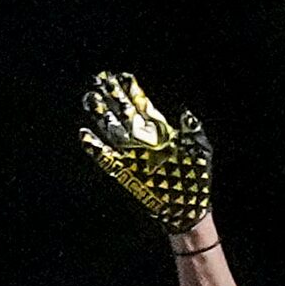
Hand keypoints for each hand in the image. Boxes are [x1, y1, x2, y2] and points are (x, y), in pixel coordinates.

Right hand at [79, 72, 211, 234]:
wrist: (187, 208)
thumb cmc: (197, 179)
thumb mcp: (200, 149)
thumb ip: (192, 130)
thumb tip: (186, 113)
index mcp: (160, 129)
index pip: (141, 104)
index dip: (131, 90)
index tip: (122, 76)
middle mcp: (143, 139)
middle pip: (123, 112)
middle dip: (111, 96)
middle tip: (99, 79)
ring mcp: (132, 155)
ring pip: (112, 129)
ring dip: (100, 115)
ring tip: (90, 98)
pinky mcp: (124, 172)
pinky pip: (105, 157)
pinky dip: (94, 147)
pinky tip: (84, 134)